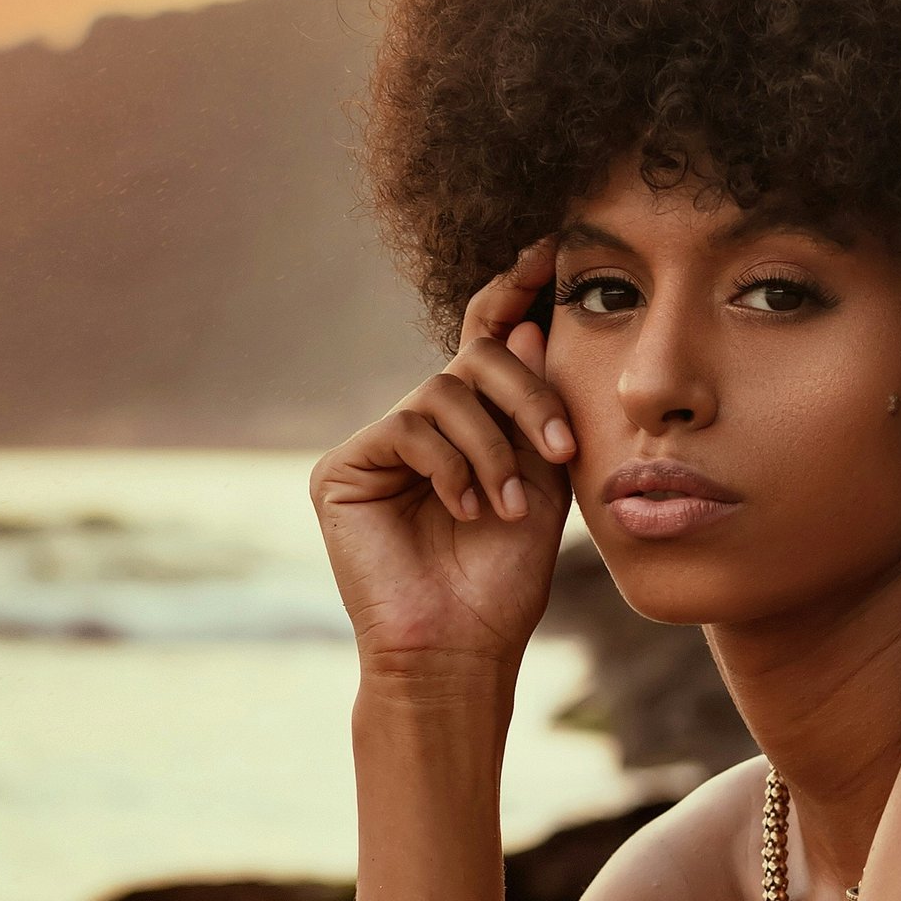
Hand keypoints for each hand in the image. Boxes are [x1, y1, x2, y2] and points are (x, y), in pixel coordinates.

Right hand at [310, 239, 576, 671]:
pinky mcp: (342, 470)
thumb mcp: (540, 484)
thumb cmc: (504, 580)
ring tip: (504, 507)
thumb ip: (536, 409)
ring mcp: (379, 446)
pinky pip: (408, 427)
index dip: (512, 294)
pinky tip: (464, 509)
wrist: (462, 649)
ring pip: (443, 391)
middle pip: (473, 358)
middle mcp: (421, 428)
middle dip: (525, 394)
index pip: (487, 344)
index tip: (551, 252)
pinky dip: (449, 464)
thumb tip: (528, 324)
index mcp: (470, 427)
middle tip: (558, 448)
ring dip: (489, 447)